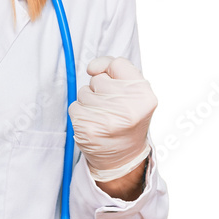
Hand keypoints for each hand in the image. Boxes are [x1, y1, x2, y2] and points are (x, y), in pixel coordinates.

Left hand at [68, 55, 156, 181]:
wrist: (122, 155)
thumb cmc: (128, 119)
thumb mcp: (135, 93)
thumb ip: (117, 71)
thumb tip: (92, 68)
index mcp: (144, 95)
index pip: (117, 63)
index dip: (110, 70)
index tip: (112, 82)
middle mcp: (127, 107)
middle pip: (98, 79)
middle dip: (100, 90)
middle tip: (112, 107)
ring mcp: (106, 119)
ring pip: (84, 92)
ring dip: (89, 101)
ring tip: (103, 115)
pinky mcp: (87, 128)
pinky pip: (75, 106)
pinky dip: (81, 112)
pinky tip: (93, 123)